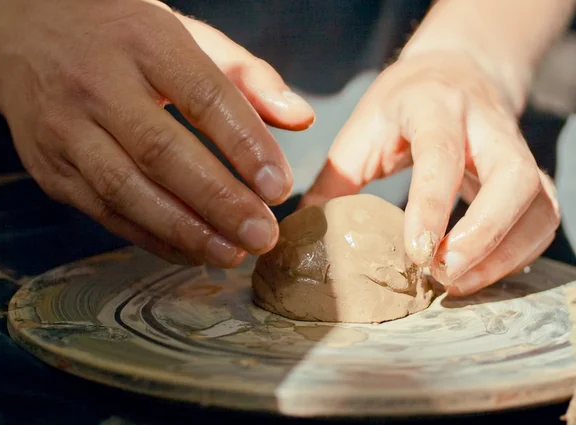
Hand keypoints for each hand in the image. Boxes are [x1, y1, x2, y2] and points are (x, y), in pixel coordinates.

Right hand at [0, 0, 313, 266]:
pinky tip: (192, 251)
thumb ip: (246, 75)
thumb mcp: (183, 35)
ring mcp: (67, 130)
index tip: (279, 187)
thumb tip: (301, 119)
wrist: (23, 37)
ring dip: (185, 231)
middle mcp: (98, 84)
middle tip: (262, 235)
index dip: (245, 144)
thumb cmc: (121, 38)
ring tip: (232, 253)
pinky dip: (152, 238)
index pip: (203, 95)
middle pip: (163, 152)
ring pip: (128, 191)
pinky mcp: (52, 170)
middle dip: (218, 201)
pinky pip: (106, 212)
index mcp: (144, 41)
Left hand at [301, 52, 559, 294]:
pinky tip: (479, 274)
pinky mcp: (529, 175)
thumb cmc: (400, 106)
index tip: (417, 252)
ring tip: (457, 284)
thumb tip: (301, 233)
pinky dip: (517, 254)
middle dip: (484, 235)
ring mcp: (515, 150)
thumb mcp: (361, 131)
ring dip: (504, 254)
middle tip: (443, 274)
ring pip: (537, 204)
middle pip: (513, 180)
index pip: (442, 153)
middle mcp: (486, 126)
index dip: (432, 204)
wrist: (453, 73)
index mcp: (434, 107)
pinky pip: (541, 219)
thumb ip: (335, 180)